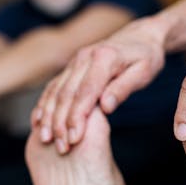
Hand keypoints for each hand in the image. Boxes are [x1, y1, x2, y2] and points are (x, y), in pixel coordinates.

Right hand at [32, 15, 170, 153]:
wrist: (139, 37)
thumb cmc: (146, 57)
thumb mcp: (143, 72)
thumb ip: (123, 88)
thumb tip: (105, 106)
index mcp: (103, 58)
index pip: (85, 92)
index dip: (77, 117)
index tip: (74, 139)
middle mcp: (84, 57)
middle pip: (66, 94)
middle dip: (60, 122)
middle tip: (61, 147)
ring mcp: (74, 61)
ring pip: (55, 91)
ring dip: (49, 117)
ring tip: (46, 139)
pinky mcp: (70, 67)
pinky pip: (53, 86)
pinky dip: (44, 105)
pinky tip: (39, 121)